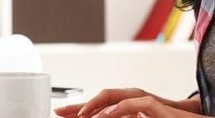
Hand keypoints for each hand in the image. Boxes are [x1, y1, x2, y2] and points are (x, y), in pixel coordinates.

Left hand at [54, 88, 205, 117]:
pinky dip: (118, 110)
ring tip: (80, 117)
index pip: (98, 105)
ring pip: (113, 97)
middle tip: (61, 112)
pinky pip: (133, 104)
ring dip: (95, 106)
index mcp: (126, 104)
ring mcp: (142, 98)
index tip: (60, 114)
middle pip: (100, 97)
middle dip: (80, 105)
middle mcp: (131, 97)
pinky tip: (106, 116)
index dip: (78, 109)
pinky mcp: (153, 103)